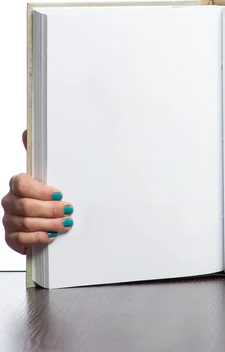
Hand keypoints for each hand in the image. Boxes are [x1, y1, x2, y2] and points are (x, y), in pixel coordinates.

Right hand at [1, 129, 73, 253]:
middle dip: (51, 209)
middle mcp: (10, 202)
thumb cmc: (51, 193)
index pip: (21, 183)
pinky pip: (22, 240)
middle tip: (69, 210)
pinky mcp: (12, 238)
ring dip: (50, 223)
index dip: (41, 190)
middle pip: (26, 206)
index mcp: (18, 184)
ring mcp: (9, 220)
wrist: (50, 217)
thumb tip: (27, 131)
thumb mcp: (50, 172)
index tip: (60, 194)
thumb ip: (39, 153)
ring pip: (26, 223)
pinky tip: (52, 235)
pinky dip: (39, 237)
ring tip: (67, 223)